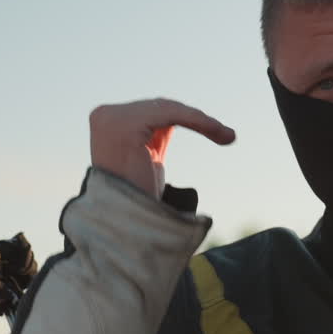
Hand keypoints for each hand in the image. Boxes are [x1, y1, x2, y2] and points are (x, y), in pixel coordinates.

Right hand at [89, 98, 235, 198]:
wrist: (126, 227)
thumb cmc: (139, 198)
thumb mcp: (146, 157)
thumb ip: (154, 134)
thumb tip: (177, 118)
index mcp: (105, 120)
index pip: (150, 109)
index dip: (183, 117)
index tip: (215, 131)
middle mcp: (105, 115)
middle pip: (159, 106)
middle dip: (194, 119)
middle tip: (226, 135)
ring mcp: (113, 119)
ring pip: (169, 109)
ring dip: (202, 121)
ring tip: (227, 136)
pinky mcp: (127, 125)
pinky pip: (172, 114)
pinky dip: (199, 121)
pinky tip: (219, 133)